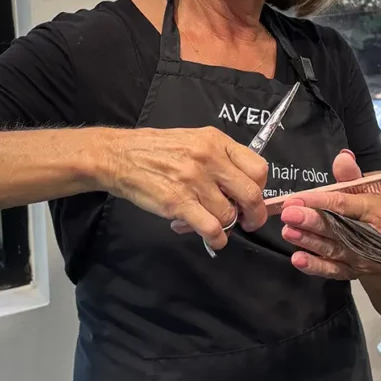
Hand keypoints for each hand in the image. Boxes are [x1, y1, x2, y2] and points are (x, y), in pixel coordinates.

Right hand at [104, 126, 268, 250]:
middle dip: (254, 215)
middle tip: (249, 222)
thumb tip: (241, 186)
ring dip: (227, 226)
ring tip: (215, 225)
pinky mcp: (178, 203)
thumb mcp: (194, 140)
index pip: (258, 168)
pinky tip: (214, 240)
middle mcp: (209, 159)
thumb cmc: (156, 150)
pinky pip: (211, 228)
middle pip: (251, 194)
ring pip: (229, 214)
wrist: (120, 156)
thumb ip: (219, 158)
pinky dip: (217, 239)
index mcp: (216, 142)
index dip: (260, 188)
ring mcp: (194, 181)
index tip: (253, 198)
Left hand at [280, 150, 380, 280]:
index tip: (295, 199)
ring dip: (309, 241)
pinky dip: (315, 267)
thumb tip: (342, 156)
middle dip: (311, 221)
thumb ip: (351, 176)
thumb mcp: (366, 192)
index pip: (344, 204)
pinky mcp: (351, 272)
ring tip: (288, 232)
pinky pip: (332, 271)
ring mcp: (361, 256)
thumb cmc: (373, 217)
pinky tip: (297, 259)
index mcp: (373, 209)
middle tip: (288, 215)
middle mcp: (369, 234)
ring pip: (332, 249)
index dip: (319, 201)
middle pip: (337, 227)